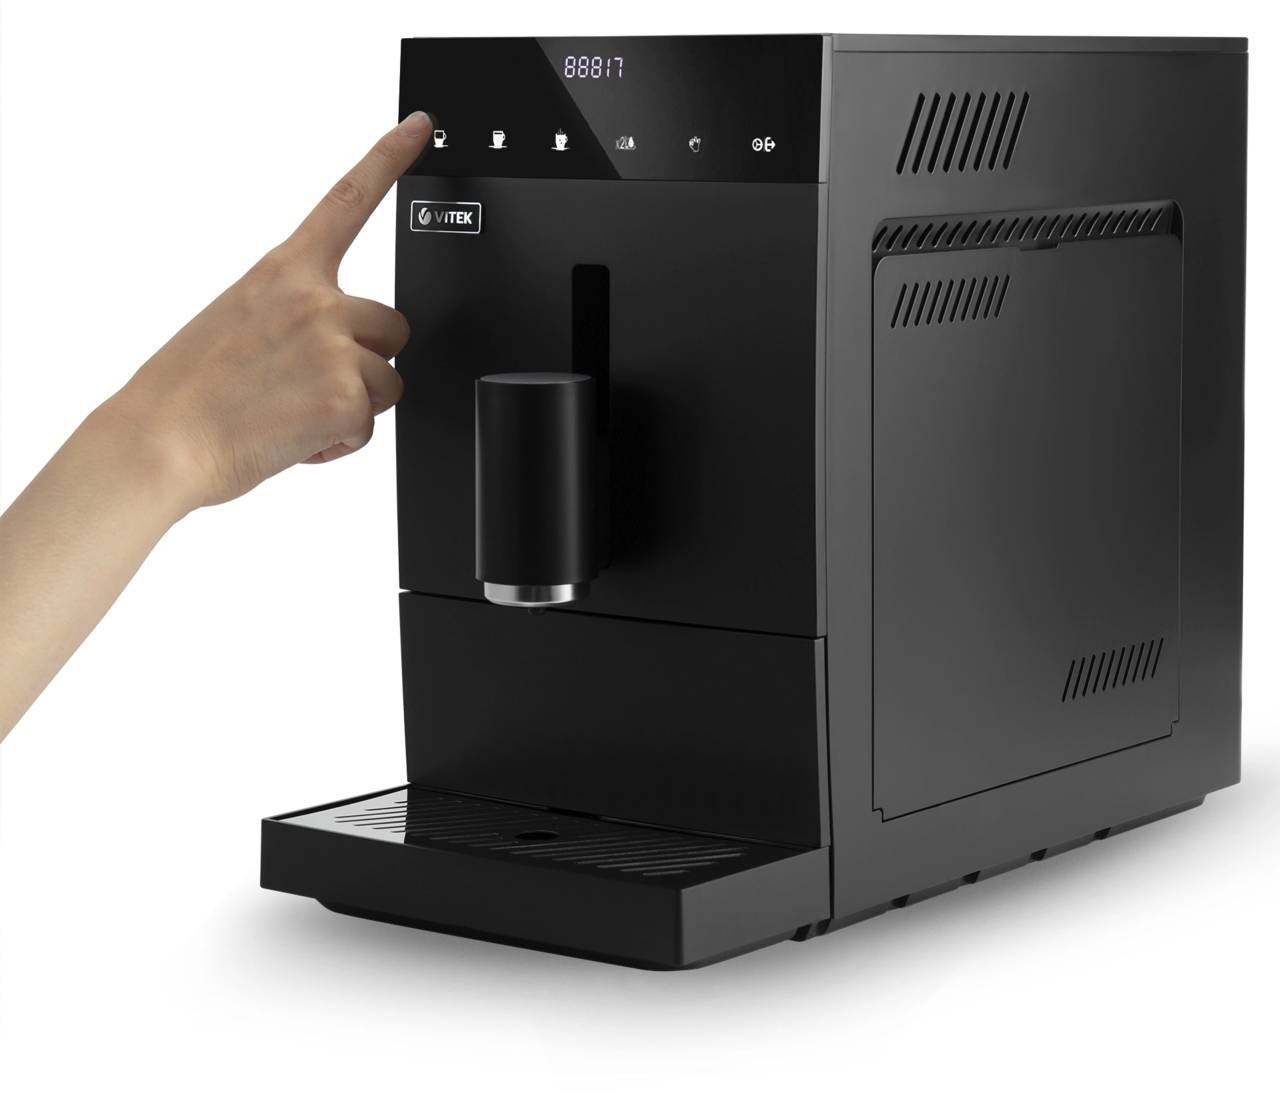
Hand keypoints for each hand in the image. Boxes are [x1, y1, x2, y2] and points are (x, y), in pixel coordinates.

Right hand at [100, 111, 433, 511]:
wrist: (161, 441)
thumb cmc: (190, 390)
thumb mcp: (239, 321)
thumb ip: (293, 313)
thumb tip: (330, 340)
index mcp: (284, 271)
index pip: (347, 201)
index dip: (390, 158)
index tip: (422, 126)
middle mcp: (315, 299)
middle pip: (393, 327)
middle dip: (367, 361)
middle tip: (311, 383)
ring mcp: (334, 345)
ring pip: (388, 382)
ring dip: (353, 405)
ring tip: (295, 412)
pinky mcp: (347, 396)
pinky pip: (371, 426)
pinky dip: (341, 442)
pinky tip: (297, 436)